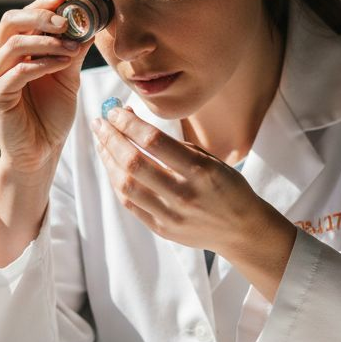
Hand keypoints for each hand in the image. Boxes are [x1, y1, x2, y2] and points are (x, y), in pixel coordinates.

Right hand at [0, 0, 94, 179]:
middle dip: (40, 17)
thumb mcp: (67, 77)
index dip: (41, 4)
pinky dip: (42, 64)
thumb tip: (89, 23)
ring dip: (46, 42)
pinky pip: (17, 72)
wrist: (41, 153)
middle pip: (10, 22)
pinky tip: (62, 64)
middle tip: (67, 22)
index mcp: (11, 52)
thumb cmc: (51, 116)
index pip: (20, 17)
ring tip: (71, 48)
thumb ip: (72, 51)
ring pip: (14, 44)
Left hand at [92, 106, 297, 299]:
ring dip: (108, 160)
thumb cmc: (226, 187)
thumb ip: (175, 144)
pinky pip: (129, 203)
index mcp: (200, 170)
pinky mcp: (162, 228)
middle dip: (111, 138)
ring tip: (101, 142)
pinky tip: (112, 166)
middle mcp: (183, 193)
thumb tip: (134, 121)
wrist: (241, 230)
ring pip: (125, 185)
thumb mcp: (211, 160)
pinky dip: (116, 182)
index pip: (153, 141)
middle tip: (99, 122)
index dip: (128, 123)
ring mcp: (170, 214)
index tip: (114, 110)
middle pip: (133, 162)